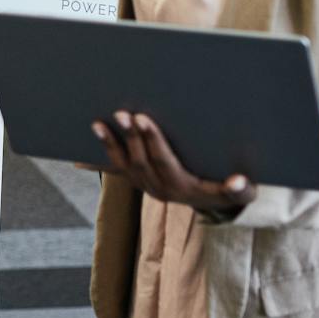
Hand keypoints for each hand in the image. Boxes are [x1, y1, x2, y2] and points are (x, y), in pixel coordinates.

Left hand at [92, 111, 256, 216]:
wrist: (217, 204)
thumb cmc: (232, 191)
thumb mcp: (242, 192)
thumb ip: (241, 189)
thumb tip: (241, 182)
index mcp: (181, 187)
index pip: (163, 160)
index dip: (151, 140)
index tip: (142, 119)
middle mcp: (158, 188)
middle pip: (140, 160)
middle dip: (129, 136)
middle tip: (121, 113)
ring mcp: (146, 185)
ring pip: (123, 166)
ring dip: (108, 145)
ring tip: (96, 124)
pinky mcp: (139, 181)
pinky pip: (116, 173)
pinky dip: (97, 164)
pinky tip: (77, 158)